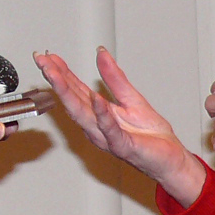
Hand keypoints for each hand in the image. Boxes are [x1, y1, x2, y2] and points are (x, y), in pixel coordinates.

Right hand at [33, 49, 207, 207]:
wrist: (171, 160)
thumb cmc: (151, 136)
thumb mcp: (131, 98)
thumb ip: (114, 77)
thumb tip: (101, 53)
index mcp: (98, 112)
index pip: (75, 89)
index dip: (60, 72)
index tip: (48, 57)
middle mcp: (97, 126)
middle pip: (72, 100)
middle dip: (56, 80)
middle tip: (43, 62)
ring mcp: (108, 137)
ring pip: (83, 114)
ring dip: (68, 94)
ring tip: (57, 75)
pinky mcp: (124, 146)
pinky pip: (110, 130)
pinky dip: (102, 115)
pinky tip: (95, 99)